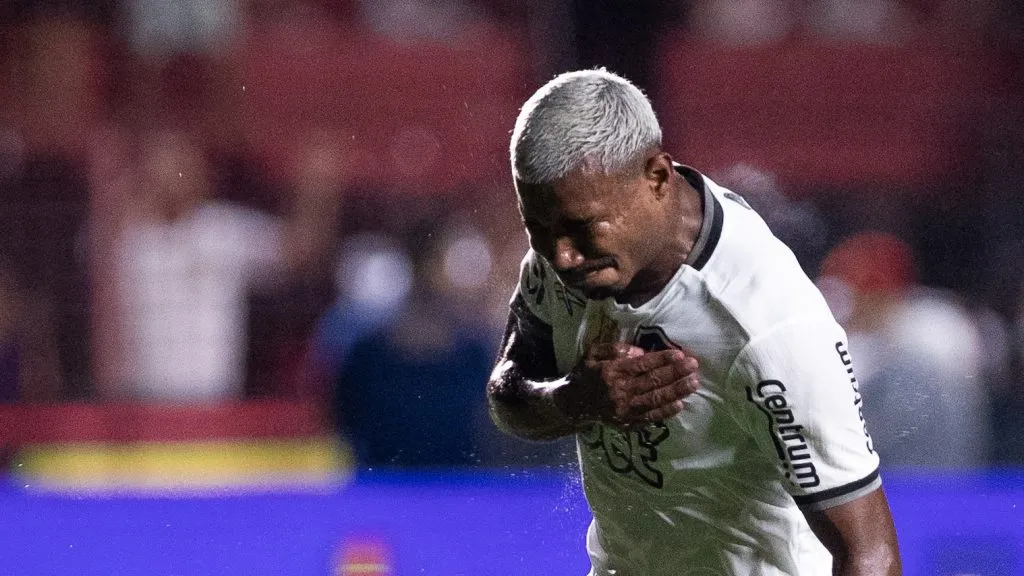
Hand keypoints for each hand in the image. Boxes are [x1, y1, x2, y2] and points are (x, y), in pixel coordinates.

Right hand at [556, 342, 699, 429]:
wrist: (572, 403)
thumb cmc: (586, 373)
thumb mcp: (594, 353)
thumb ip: (615, 349)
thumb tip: (641, 352)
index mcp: (611, 371)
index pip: (642, 365)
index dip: (662, 359)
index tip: (680, 355)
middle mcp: (619, 391)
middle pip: (653, 381)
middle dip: (676, 373)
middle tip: (694, 366)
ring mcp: (623, 409)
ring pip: (655, 399)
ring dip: (676, 391)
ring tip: (693, 383)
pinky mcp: (626, 422)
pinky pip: (650, 418)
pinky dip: (665, 412)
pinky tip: (680, 404)